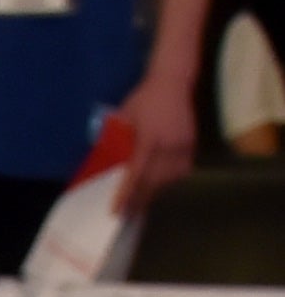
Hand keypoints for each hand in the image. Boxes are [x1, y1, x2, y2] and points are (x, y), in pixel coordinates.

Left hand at [116, 70, 197, 210]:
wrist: (173, 82)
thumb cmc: (143, 99)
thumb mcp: (123, 118)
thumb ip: (116, 141)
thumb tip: (104, 166)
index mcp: (149, 138)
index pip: (135, 173)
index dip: (125, 193)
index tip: (116, 210)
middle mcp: (169, 145)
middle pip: (153, 181)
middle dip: (138, 199)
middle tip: (125, 214)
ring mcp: (183, 145)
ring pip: (168, 179)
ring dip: (154, 192)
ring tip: (139, 203)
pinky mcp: (192, 145)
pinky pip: (180, 171)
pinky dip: (168, 181)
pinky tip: (158, 186)